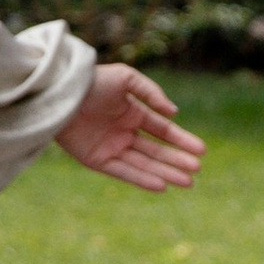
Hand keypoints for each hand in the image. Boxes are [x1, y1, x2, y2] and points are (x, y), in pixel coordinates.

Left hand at [59, 64, 203, 192]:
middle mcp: (123, 133)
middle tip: (197, 170)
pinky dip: (142, 179)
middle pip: (156, 151)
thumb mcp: (126, 79)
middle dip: (176, 161)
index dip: (181, 140)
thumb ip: (152, 94)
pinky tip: (161, 184)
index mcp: (132, 114)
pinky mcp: (96, 160)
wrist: (62, 92)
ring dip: (165, 173)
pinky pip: (123, 172)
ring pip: (143, 164)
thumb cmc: (93, 81)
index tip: (201, 150)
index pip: (162, 131)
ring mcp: (110, 148)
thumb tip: (174, 114)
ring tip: (187, 182)